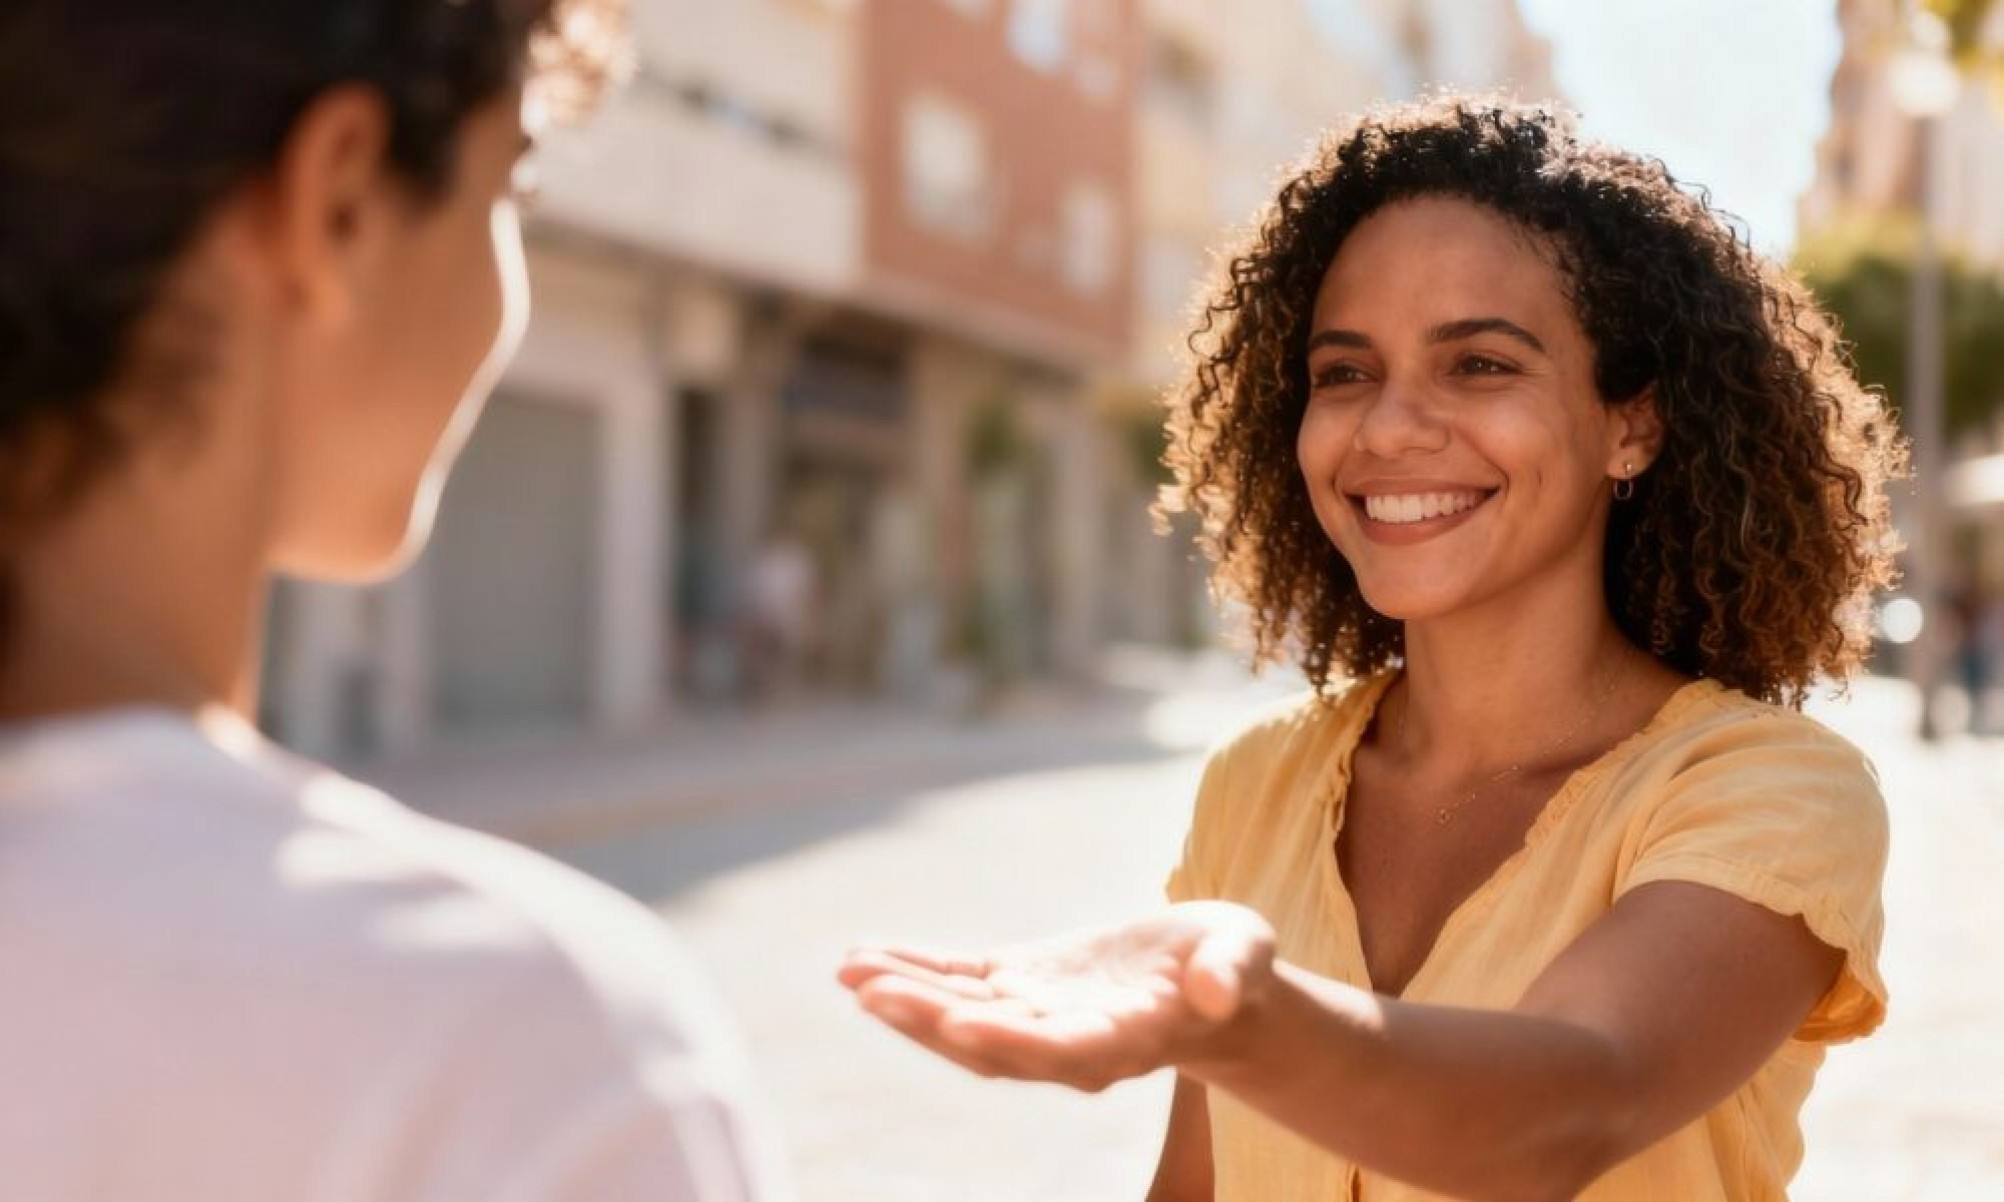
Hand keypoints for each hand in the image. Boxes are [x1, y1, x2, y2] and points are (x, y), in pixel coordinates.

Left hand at [836, 902, 1276, 1091]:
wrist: (1213, 980)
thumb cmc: (1234, 967)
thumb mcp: (1245, 956)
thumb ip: (1230, 973)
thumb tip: (1216, 990)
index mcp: (1123, 1040)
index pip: (1059, 1050)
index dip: (1008, 1038)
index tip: (957, 1021)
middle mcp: (1069, 1041)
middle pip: (990, 1040)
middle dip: (928, 1017)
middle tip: (871, 991)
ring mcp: (1037, 1016)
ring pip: (962, 1014)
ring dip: (906, 997)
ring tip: (851, 971)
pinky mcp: (1020, 985)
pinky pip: (958, 980)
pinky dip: (915, 969)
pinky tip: (862, 955)